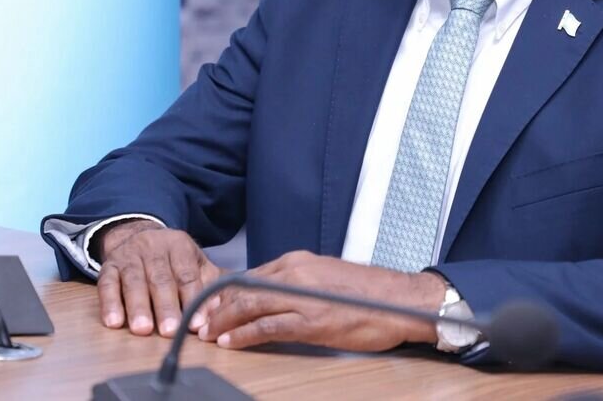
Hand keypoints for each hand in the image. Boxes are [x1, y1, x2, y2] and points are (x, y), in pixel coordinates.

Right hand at [95, 220, 222, 336]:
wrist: (137, 234)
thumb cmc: (172, 259)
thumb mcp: (195, 263)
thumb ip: (208, 286)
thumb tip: (216, 313)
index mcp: (179, 245)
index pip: (187, 274)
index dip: (191, 299)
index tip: (195, 324)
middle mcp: (153, 247)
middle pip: (160, 279)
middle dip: (165, 306)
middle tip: (169, 330)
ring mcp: (128, 256)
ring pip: (133, 281)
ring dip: (138, 307)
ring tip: (143, 329)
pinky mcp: (108, 266)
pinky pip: (107, 284)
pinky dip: (109, 304)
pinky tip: (114, 322)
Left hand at [197, 250, 444, 350]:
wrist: (401, 299)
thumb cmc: (369, 294)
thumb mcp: (326, 279)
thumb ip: (299, 284)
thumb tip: (276, 297)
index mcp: (298, 261)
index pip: (250, 275)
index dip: (226, 293)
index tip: (210, 306)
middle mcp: (296, 272)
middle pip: (243, 288)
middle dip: (216, 306)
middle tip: (200, 323)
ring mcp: (303, 295)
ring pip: (250, 305)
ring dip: (224, 321)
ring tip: (207, 335)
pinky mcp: (312, 319)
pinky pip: (268, 326)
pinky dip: (245, 334)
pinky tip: (231, 342)